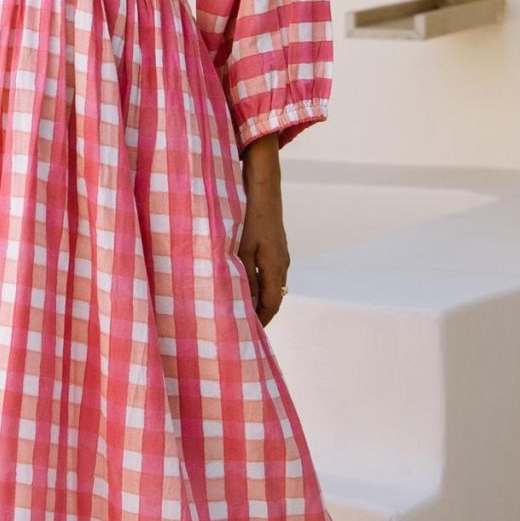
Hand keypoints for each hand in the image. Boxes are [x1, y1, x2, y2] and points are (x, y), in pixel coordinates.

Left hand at [239, 135, 289, 323]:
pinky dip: (255, 282)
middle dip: (258, 313)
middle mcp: (281, 264)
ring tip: (237, 306)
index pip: (270, 306)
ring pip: (269, 284)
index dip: (259, 322)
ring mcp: (279, 253)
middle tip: (240, 325)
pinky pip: (267, 271)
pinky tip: (240, 280)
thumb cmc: (249, 217)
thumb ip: (243, 278)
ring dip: (256, 297)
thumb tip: (245, 306)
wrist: (262, 186)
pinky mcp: (273, 244)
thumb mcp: (241, 250)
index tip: (246, 334)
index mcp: (276, 268)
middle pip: (272, 298)